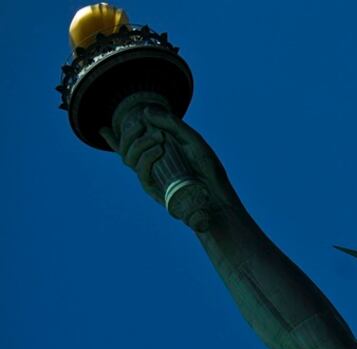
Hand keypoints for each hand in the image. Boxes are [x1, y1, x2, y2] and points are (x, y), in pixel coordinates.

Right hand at [101, 106, 240, 218]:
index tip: (102, 128)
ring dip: (139, 144)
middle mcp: (150, 166)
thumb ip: (172, 124)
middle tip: (143, 126)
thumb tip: (146, 110)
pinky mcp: (155, 190)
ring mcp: (152, 178)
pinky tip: (157, 150)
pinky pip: (142, 173)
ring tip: (158, 138)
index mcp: (156, 154)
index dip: (112, 140)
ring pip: (129, 159)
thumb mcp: (192, 140)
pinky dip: (146, 159)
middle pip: (125, 150)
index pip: (129, 146)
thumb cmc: (207, 169)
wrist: (218, 195)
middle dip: (129, 134)